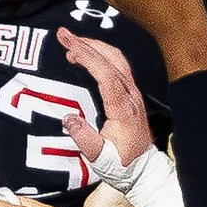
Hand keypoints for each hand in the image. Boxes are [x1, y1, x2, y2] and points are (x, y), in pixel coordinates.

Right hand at [55, 29, 154, 167]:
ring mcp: (132, 93)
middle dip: (86, 43)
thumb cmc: (121, 166)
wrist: (143, 171)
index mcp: (123, 108)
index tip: (68, 45)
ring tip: (70, 41)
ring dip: (94, 46)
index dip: (87, 57)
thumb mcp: (100, 158)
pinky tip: (85, 55)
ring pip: (116, 59)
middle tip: (62, 34)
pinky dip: (100, 55)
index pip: (106, 74)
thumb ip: (84, 138)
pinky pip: (117, 66)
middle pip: (111, 59)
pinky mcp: (130, 95)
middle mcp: (130, 96)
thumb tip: (68, 118)